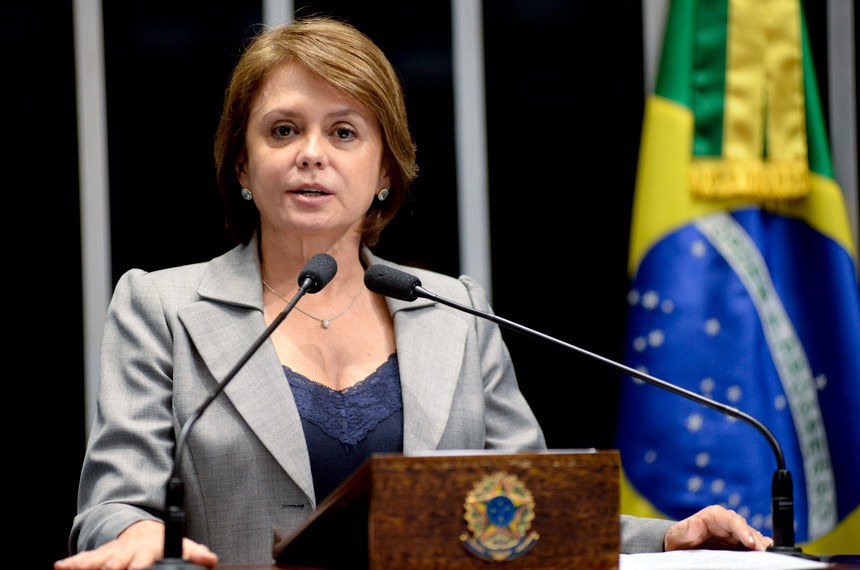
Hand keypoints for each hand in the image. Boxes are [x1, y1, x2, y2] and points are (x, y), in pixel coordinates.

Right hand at [53, 519, 217, 569]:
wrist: (142, 530)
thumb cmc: (161, 545)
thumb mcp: (183, 546)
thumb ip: (195, 554)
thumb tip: (210, 559)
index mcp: (149, 550)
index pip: (144, 561)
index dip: (140, 567)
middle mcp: (128, 551)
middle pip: (117, 563)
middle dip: (113, 569)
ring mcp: (112, 553)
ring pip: (98, 561)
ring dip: (90, 566)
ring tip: (78, 569)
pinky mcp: (99, 555)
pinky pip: (84, 559)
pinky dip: (72, 562)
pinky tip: (60, 566)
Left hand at [664, 505, 773, 551]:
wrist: (681, 548)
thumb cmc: (680, 539)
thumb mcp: (679, 534)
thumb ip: (686, 528)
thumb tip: (695, 522)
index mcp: (715, 516)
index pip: (733, 520)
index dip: (744, 530)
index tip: (751, 543)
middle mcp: (729, 523)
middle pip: (748, 530)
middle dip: (758, 541)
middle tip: (766, 555)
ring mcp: (736, 535)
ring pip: (754, 539)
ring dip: (762, 547)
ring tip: (769, 558)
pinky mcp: (740, 546)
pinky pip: (753, 548)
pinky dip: (760, 552)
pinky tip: (767, 559)